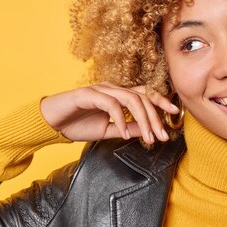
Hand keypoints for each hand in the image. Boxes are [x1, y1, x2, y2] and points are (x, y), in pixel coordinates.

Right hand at [39, 82, 178, 143]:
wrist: (51, 122)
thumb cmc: (77, 124)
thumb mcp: (107, 130)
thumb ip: (127, 129)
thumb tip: (147, 131)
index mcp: (118, 95)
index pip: (145, 94)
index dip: (161, 102)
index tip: (175, 114)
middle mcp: (112, 89)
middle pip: (142, 98)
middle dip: (155, 118)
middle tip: (163, 136)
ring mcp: (101, 90)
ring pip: (130, 99)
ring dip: (142, 120)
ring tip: (149, 137)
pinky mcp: (88, 95)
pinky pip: (110, 105)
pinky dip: (120, 119)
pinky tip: (123, 133)